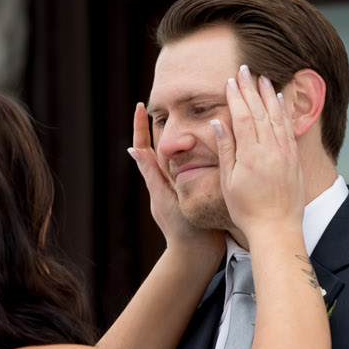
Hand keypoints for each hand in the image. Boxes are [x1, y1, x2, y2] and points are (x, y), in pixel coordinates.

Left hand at [127, 101, 223, 265]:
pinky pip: (201, 161)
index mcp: (158, 176)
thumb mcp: (163, 197)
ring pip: (184, 149)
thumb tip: (132, 149)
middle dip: (167, 120)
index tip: (141, 106)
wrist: (199, 250)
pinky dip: (205, 146)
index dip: (141, 126)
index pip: (145, 145)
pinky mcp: (201, 188)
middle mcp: (170, 176)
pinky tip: (215, 133)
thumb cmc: (179, 226)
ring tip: (195, 108)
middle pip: (165, 142)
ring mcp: (186, 182)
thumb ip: (151, 173)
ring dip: (187, 130)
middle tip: (170, 98)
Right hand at [214, 66, 304, 240]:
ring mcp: (285, 153)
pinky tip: (279, 100)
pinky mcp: (294, 159)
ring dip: (268, 94)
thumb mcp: (229, 182)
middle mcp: (270, 150)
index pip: (243, 116)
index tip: (231, 80)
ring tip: (262, 77)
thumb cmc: (247, 210)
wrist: (277, 229)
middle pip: (260, 111)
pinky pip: (288, 128)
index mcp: (250, 155)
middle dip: (251, 88)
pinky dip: (283, 111)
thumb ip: (226, 149)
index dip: (236, 96)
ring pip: (276, 116)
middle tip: (244, 69)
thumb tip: (218, 122)